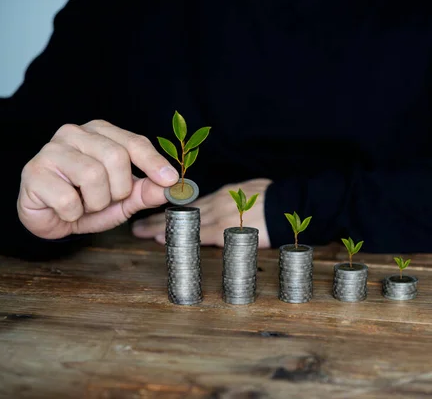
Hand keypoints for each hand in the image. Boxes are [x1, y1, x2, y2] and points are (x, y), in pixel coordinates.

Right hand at [18, 120, 178, 238]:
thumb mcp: (123, 199)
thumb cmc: (87, 201)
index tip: (171, 179)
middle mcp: (75, 133)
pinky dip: (73, 213)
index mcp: (100, 132)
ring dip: (95, 202)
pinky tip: (65, 209)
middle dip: (118, 189)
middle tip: (106, 200)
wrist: (50, 218)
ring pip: (93, 176)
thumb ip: (146, 191)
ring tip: (84, 204)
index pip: (134, 142)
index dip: (154, 162)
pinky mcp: (33, 172)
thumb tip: (172, 186)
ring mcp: (51, 149)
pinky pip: (68, 199)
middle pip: (116, 157)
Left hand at [132, 178, 272, 247]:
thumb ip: (238, 199)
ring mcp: (222, 214)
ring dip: (163, 227)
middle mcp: (219, 201)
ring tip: (142, 232)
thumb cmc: (277, 199)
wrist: (292, 202)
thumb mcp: (253, 192)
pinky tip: (165, 239)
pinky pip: (199, 233)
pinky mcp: (228, 228)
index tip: (159, 214)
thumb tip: (230, 206)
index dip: (175, 210)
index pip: (194, 202)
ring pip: (185, 221)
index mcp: (225, 193)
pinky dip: (181, 236)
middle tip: (139, 224)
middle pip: (184, 211)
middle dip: (160, 218)